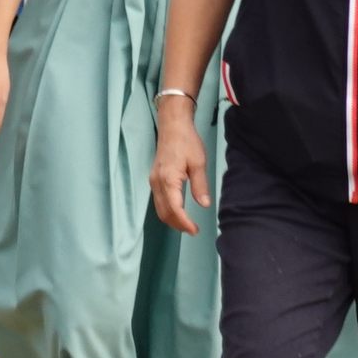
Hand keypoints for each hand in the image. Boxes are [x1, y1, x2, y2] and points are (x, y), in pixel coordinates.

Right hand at [149, 98, 211, 233]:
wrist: (173, 126)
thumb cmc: (186, 142)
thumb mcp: (198, 163)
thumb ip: (200, 185)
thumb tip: (204, 204)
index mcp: (168, 180)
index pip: (175, 209)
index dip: (184, 223)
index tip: (195, 230)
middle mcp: (157, 183)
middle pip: (164, 213)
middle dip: (177, 225)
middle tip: (193, 230)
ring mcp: (154, 181)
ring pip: (159, 209)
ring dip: (172, 219)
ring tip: (187, 225)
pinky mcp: (154, 179)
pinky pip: (158, 201)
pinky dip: (167, 211)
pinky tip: (178, 212)